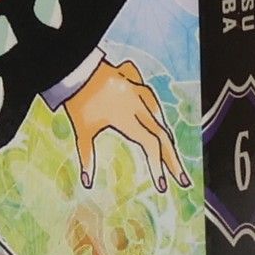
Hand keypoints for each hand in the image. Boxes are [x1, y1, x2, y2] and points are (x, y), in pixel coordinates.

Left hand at [63, 58, 188, 194]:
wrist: (73, 68)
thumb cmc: (77, 101)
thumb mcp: (82, 132)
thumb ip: (87, 158)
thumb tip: (87, 182)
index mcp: (128, 118)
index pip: (151, 146)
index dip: (158, 167)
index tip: (162, 186)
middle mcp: (138, 105)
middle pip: (162, 134)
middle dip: (172, 159)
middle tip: (182, 179)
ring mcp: (138, 90)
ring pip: (159, 115)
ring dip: (165, 136)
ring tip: (170, 154)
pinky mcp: (133, 80)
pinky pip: (150, 98)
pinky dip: (156, 113)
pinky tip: (156, 119)